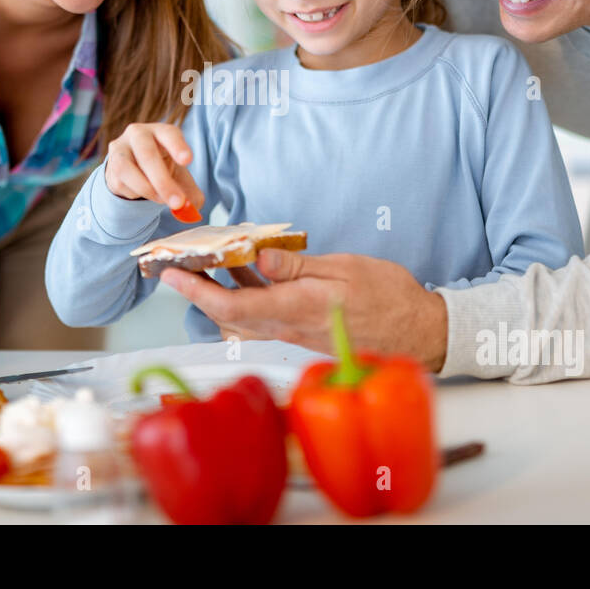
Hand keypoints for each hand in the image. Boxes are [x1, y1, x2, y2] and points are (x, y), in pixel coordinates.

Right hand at [104, 122, 203, 214]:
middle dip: (163, 181)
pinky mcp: (110, 166)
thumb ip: (189, 192)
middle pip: (147, 154)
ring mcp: (120, 148)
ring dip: (147, 189)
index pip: (169, 133)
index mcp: (160, 132)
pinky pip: (121, 182)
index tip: (187, 161)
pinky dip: (135, 193)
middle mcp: (138, 134)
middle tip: (178, 202)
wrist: (135, 169)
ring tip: (162, 201)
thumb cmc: (163, 167)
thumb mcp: (179, 176)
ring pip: (127, 168)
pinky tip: (143, 193)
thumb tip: (194, 207)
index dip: (178, 146)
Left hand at [161, 249, 448, 370]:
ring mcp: (293, 331)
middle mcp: (288, 326)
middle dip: (195, 290)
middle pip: (227, 314)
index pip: (231, 307)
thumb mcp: (345, 268)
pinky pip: (261, 314)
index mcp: (296, 308)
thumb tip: (257, 256)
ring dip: (217, 291)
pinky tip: (244, 269)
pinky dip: (243, 292)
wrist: (418, 332)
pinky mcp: (301, 329)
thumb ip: (297, 266)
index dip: (196, 292)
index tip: (171, 274)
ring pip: (242, 315)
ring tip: (202, 261)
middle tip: (175, 263)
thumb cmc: (388, 296)